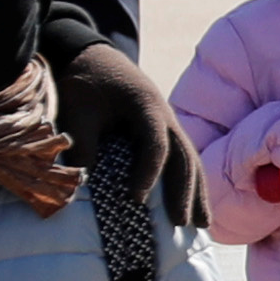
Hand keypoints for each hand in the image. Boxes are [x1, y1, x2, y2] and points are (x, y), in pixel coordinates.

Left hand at [57, 41, 208, 227]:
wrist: (92, 56)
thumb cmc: (84, 82)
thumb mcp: (77, 109)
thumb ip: (82, 143)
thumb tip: (83, 182)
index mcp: (146, 104)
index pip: (155, 145)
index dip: (148, 173)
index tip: (134, 200)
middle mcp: (165, 114)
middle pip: (183, 155)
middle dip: (185, 191)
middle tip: (181, 223)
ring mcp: (168, 121)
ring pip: (190, 158)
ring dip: (197, 191)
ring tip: (202, 224)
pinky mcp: (164, 129)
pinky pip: (183, 157)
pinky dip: (191, 182)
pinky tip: (195, 205)